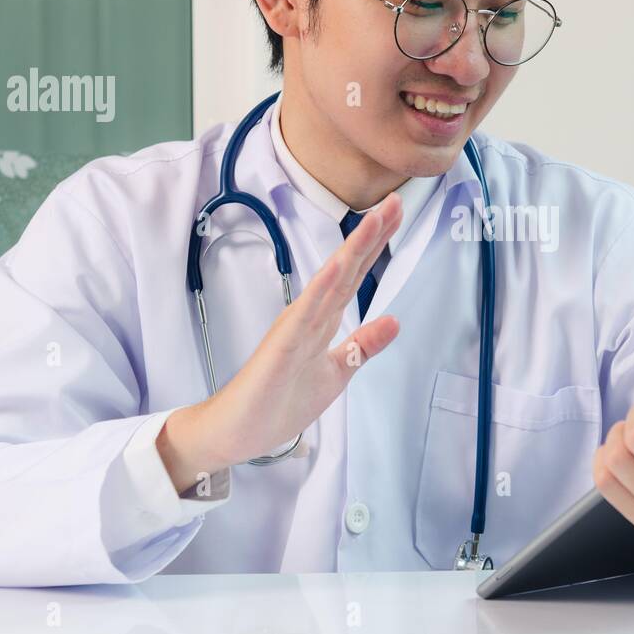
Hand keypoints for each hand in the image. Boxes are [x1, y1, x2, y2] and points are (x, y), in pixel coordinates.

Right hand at [158, 193, 402, 489]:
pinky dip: (321, 289)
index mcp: (322, 320)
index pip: (354, 275)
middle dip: (371, 235)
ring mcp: (295, 328)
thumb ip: (362, 347)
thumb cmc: (279, 403)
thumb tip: (394, 322)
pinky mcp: (281, 348)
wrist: (239, 432)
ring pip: (329, 282)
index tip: (395, 214)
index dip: (375, 245)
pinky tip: (336, 267)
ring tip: (373, 220)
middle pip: (346, 269)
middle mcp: (309, 316)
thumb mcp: (336, 373)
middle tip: (394, 202)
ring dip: (352, 251)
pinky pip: (304, 314)